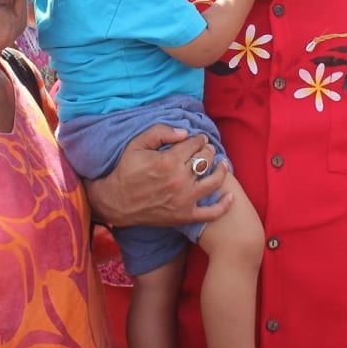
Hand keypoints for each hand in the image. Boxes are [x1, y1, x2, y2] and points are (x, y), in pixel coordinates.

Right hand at [84, 124, 230, 226]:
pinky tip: (230, 196)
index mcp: (168, 161)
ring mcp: (184, 200)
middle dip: (208, 151)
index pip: (195, 144)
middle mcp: (179, 180)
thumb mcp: (137, 144)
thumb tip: (185, 132)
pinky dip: (224, 205)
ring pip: (214, 182)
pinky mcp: (184, 216)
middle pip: (206, 160)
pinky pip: (211, 213)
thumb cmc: (126, 170)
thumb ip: (161, 132)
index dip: (199, 139)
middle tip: (206, 150)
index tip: (198, 139)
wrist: (116, 202)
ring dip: (222, 170)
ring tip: (222, 164)